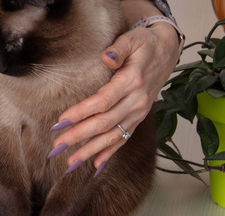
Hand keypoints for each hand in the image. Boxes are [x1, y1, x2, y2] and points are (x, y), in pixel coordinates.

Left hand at [50, 22, 178, 169]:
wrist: (167, 52)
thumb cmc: (145, 44)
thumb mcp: (133, 38)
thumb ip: (118, 49)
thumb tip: (106, 57)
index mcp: (132, 81)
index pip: (103, 101)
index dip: (81, 112)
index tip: (61, 121)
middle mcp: (136, 101)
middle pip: (105, 123)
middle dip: (79, 136)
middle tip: (57, 146)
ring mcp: (138, 113)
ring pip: (113, 136)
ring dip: (91, 151)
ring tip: (70, 163)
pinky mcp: (137, 119)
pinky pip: (123, 139)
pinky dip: (109, 154)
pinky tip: (94, 166)